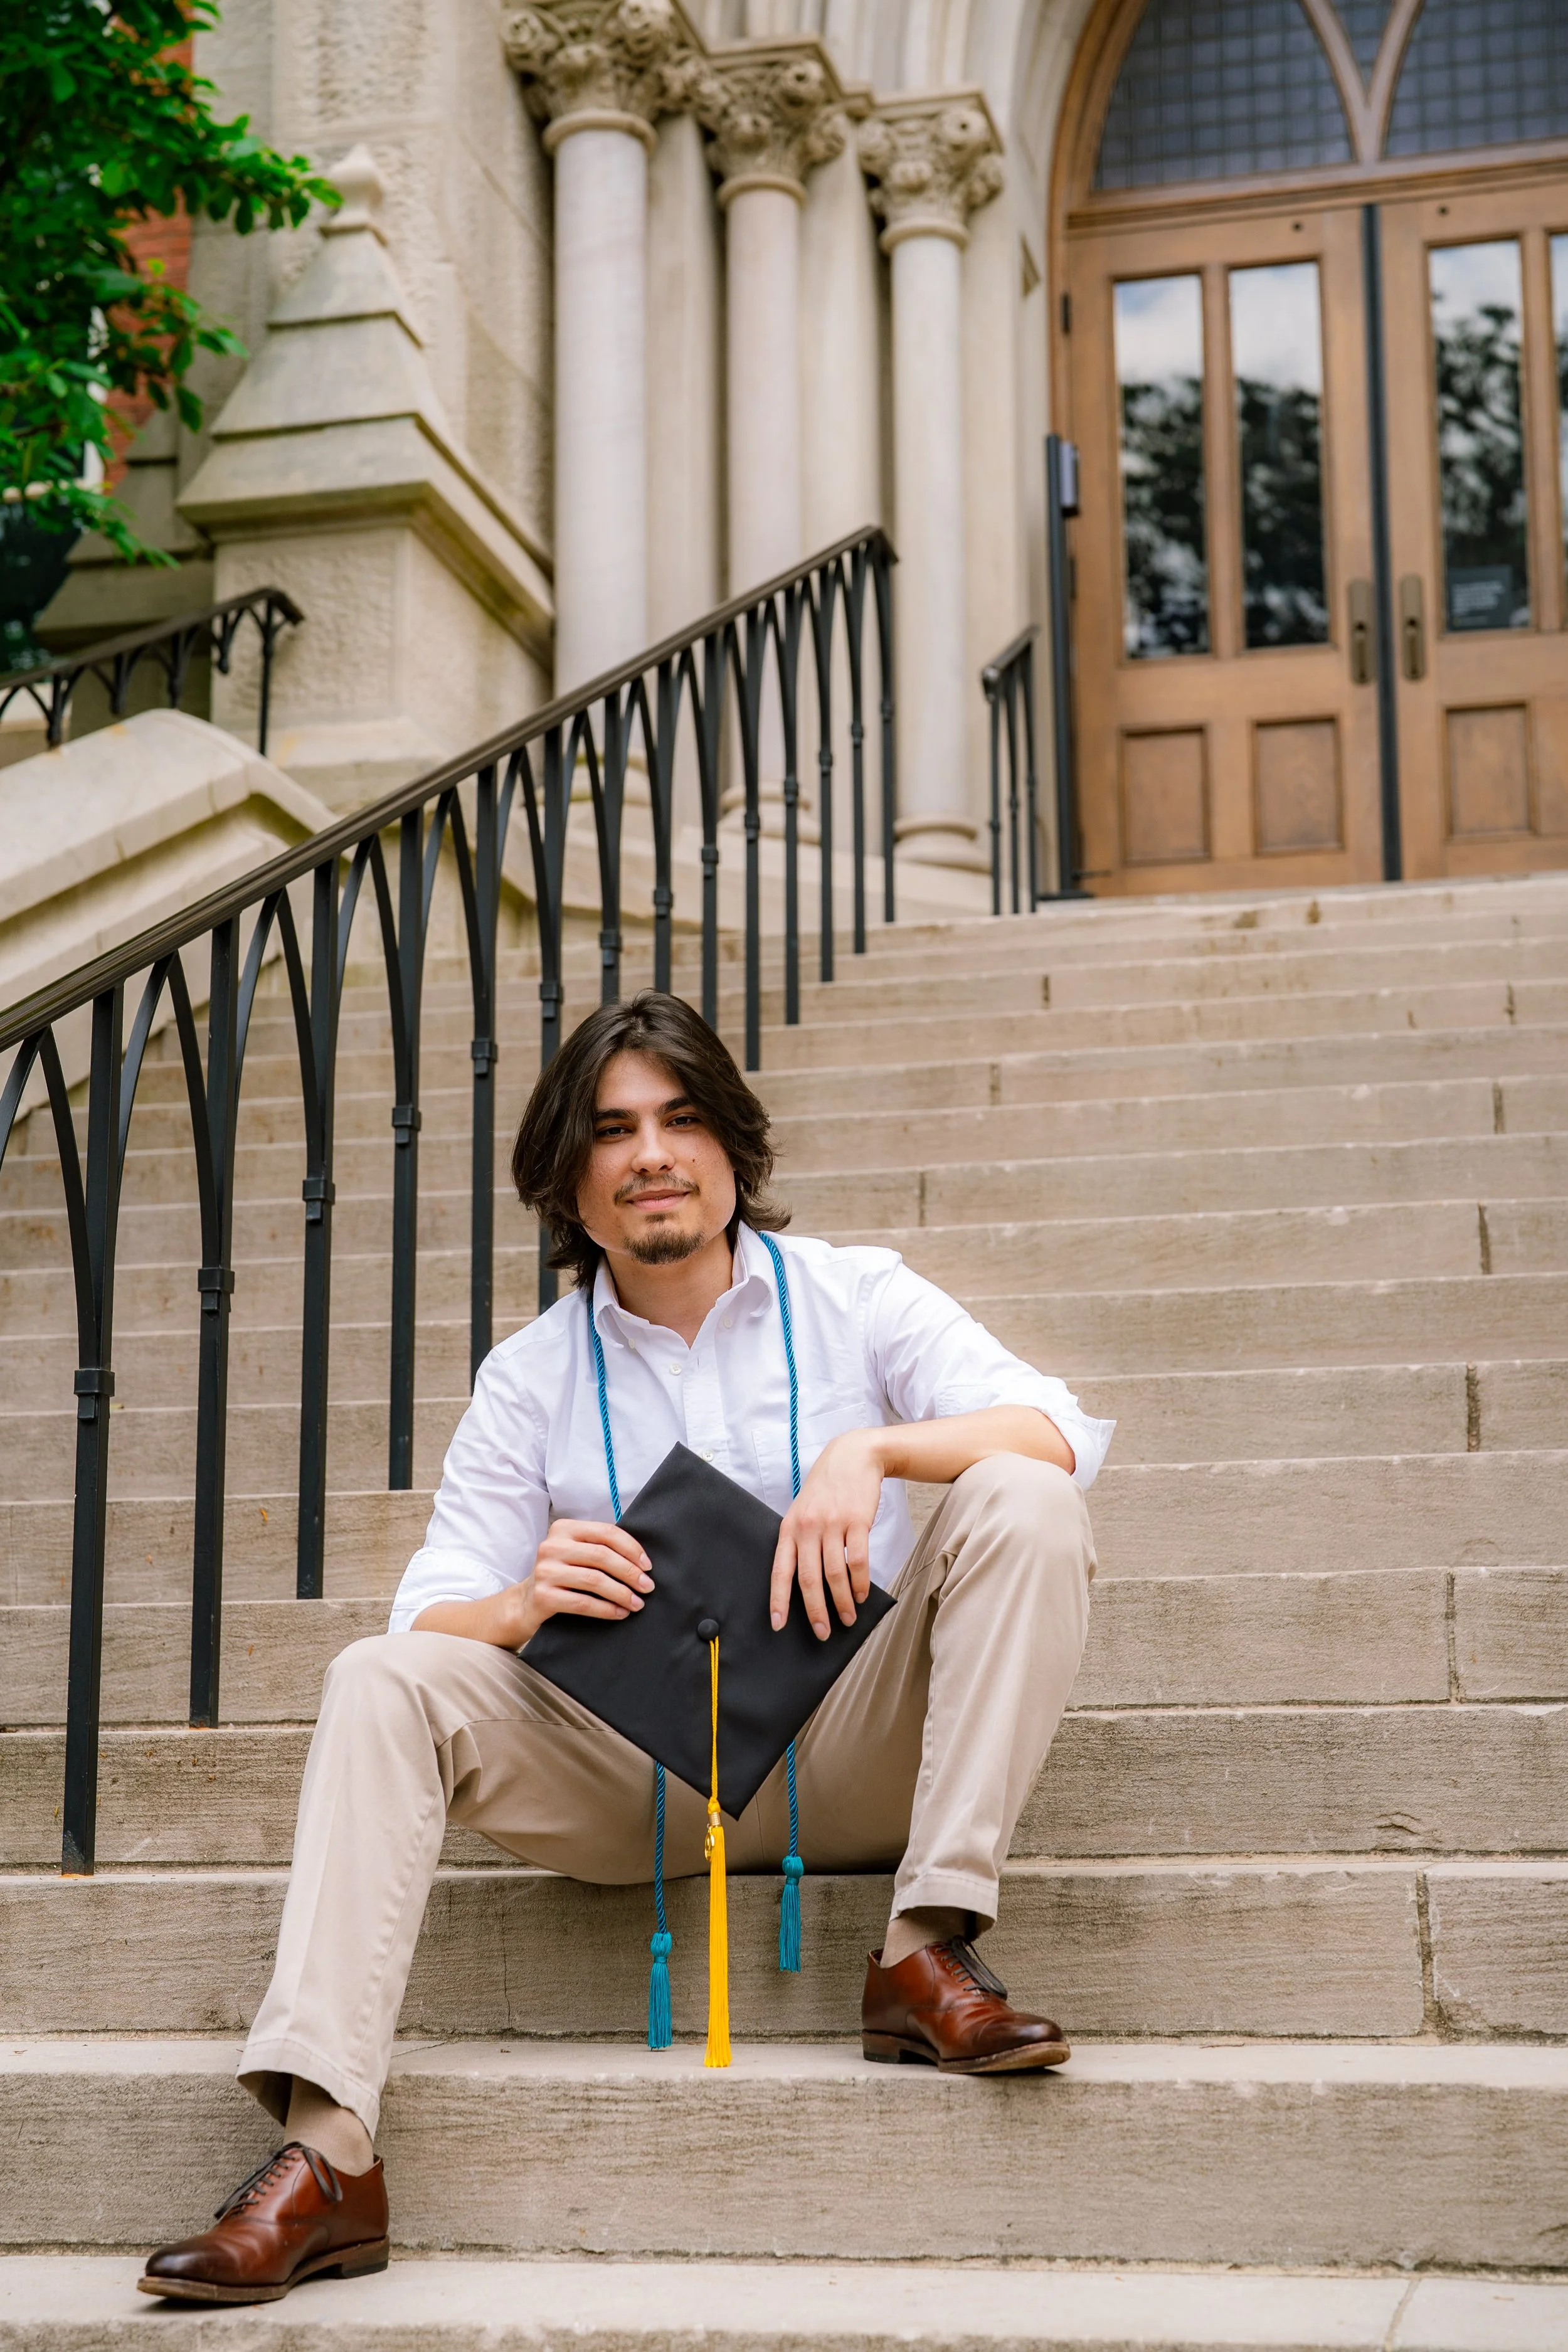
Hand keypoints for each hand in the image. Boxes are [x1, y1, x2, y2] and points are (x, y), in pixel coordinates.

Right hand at [519, 1518, 653, 1644]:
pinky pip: (583, 1603)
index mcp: (564, 1528)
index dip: (631, 1548)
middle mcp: (552, 1546)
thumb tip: (642, 1561)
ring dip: (622, 1593)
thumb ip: (601, 1548)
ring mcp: (545, 1570)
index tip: (648, 1566)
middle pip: (602, 1556)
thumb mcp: (577, 1553)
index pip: (606, 1532)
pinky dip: (606, 1609)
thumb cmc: (562, 1575)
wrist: (527, 1602)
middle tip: (648, 1587)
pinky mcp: (543, 1595)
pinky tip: (620, 1613)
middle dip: (630, 1572)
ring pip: (595, 1580)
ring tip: (637, 1603)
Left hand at [769, 1429, 882, 1640]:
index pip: (780, 1570)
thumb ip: (800, 1540)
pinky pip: (858, 1560)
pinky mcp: (857, 1521)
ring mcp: (832, 1523)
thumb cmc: (826, 1489)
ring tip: (847, 1617)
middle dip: (815, 1611)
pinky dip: (860, 1582)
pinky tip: (862, 1594)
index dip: (778, 1600)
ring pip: (835, 1574)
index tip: (778, 1625)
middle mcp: (807, 1527)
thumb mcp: (802, 1510)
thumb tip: (803, 1581)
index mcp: (789, 1528)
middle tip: (822, 1632)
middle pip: (809, 1579)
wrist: (852, 1457)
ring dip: (842, 1601)